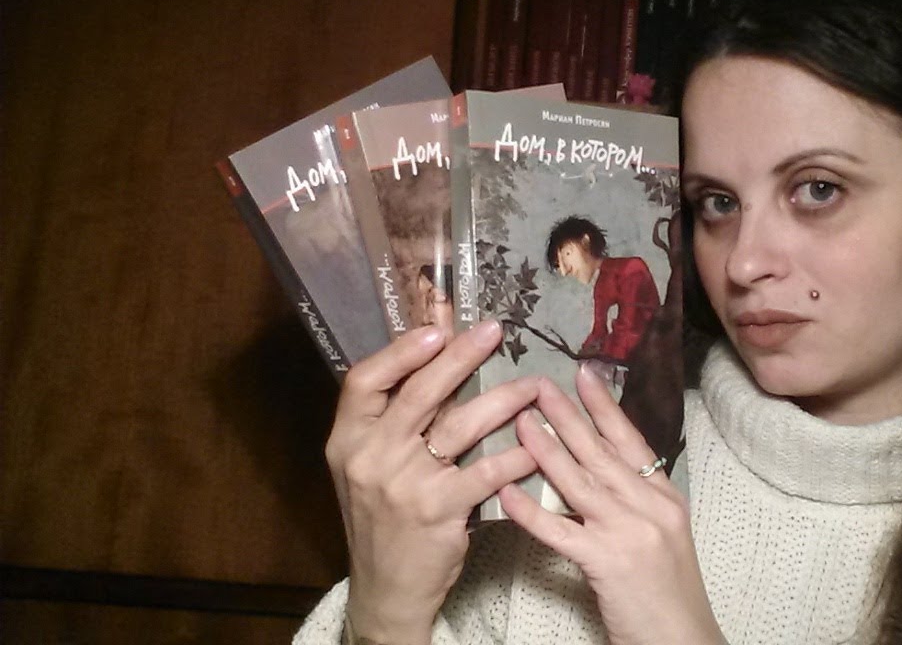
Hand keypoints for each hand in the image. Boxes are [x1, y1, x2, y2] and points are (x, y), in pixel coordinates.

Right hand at [325, 321, 538, 643]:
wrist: (386, 587)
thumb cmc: (383, 517)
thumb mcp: (368, 466)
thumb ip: (391, 422)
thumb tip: (434, 361)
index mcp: (348, 440)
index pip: (363, 381)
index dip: (400, 351)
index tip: (437, 329)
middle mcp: (370, 458)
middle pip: (419, 394)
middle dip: (461, 357)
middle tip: (495, 332)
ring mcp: (403, 486)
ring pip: (460, 427)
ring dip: (502, 401)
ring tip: (532, 386)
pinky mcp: (438, 512)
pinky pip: (486, 472)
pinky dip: (516, 457)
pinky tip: (538, 446)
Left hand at [498, 368, 723, 644]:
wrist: (682, 639)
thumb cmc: (669, 594)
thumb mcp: (664, 536)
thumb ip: (636, 502)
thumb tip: (600, 470)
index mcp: (664, 497)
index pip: (631, 440)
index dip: (605, 407)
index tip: (585, 373)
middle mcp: (650, 507)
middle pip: (601, 452)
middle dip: (568, 416)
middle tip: (539, 385)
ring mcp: (629, 532)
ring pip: (580, 482)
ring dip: (546, 450)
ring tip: (520, 422)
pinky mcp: (606, 563)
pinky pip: (559, 530)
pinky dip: (530, 510)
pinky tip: (507, 492)